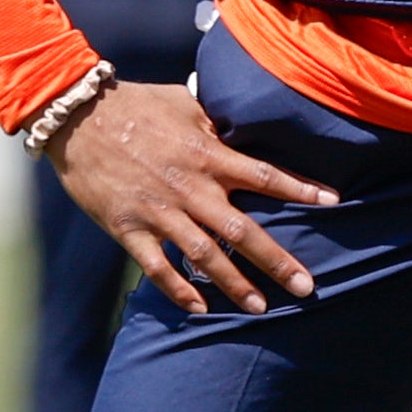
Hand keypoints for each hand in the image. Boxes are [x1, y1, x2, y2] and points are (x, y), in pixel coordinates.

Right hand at [46, 81, 339, 316]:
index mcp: (207, 154)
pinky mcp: (128, 228)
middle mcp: (189, 188)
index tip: (334, 203)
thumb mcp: (184, 103)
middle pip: (243, 231)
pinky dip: (178, 289)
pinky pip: (157, 267)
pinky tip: (199, 308)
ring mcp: (159, 211)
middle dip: (277, 261)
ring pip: (205, 256)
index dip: (301, 189)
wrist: (77, 117)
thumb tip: (242, 130)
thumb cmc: (135, 104)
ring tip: (261, 308)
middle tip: (307, 287)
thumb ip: (216, 123)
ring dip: (235, 284)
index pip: (265, 175)